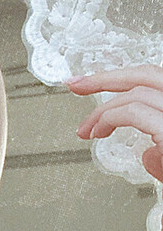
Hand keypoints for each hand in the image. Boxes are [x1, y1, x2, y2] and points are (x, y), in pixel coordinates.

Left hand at [69, 66, 162, 183]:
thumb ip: (162, 154)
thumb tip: (147, 154)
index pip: (155, 79)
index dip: (124, 78)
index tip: (93, 81)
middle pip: (146, 75)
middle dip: (105, 78)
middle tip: (76, 84)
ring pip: (136, 93)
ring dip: (104, 110)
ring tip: (87, 129)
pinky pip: (134, 112)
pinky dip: (110, 118)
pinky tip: (99, 131)